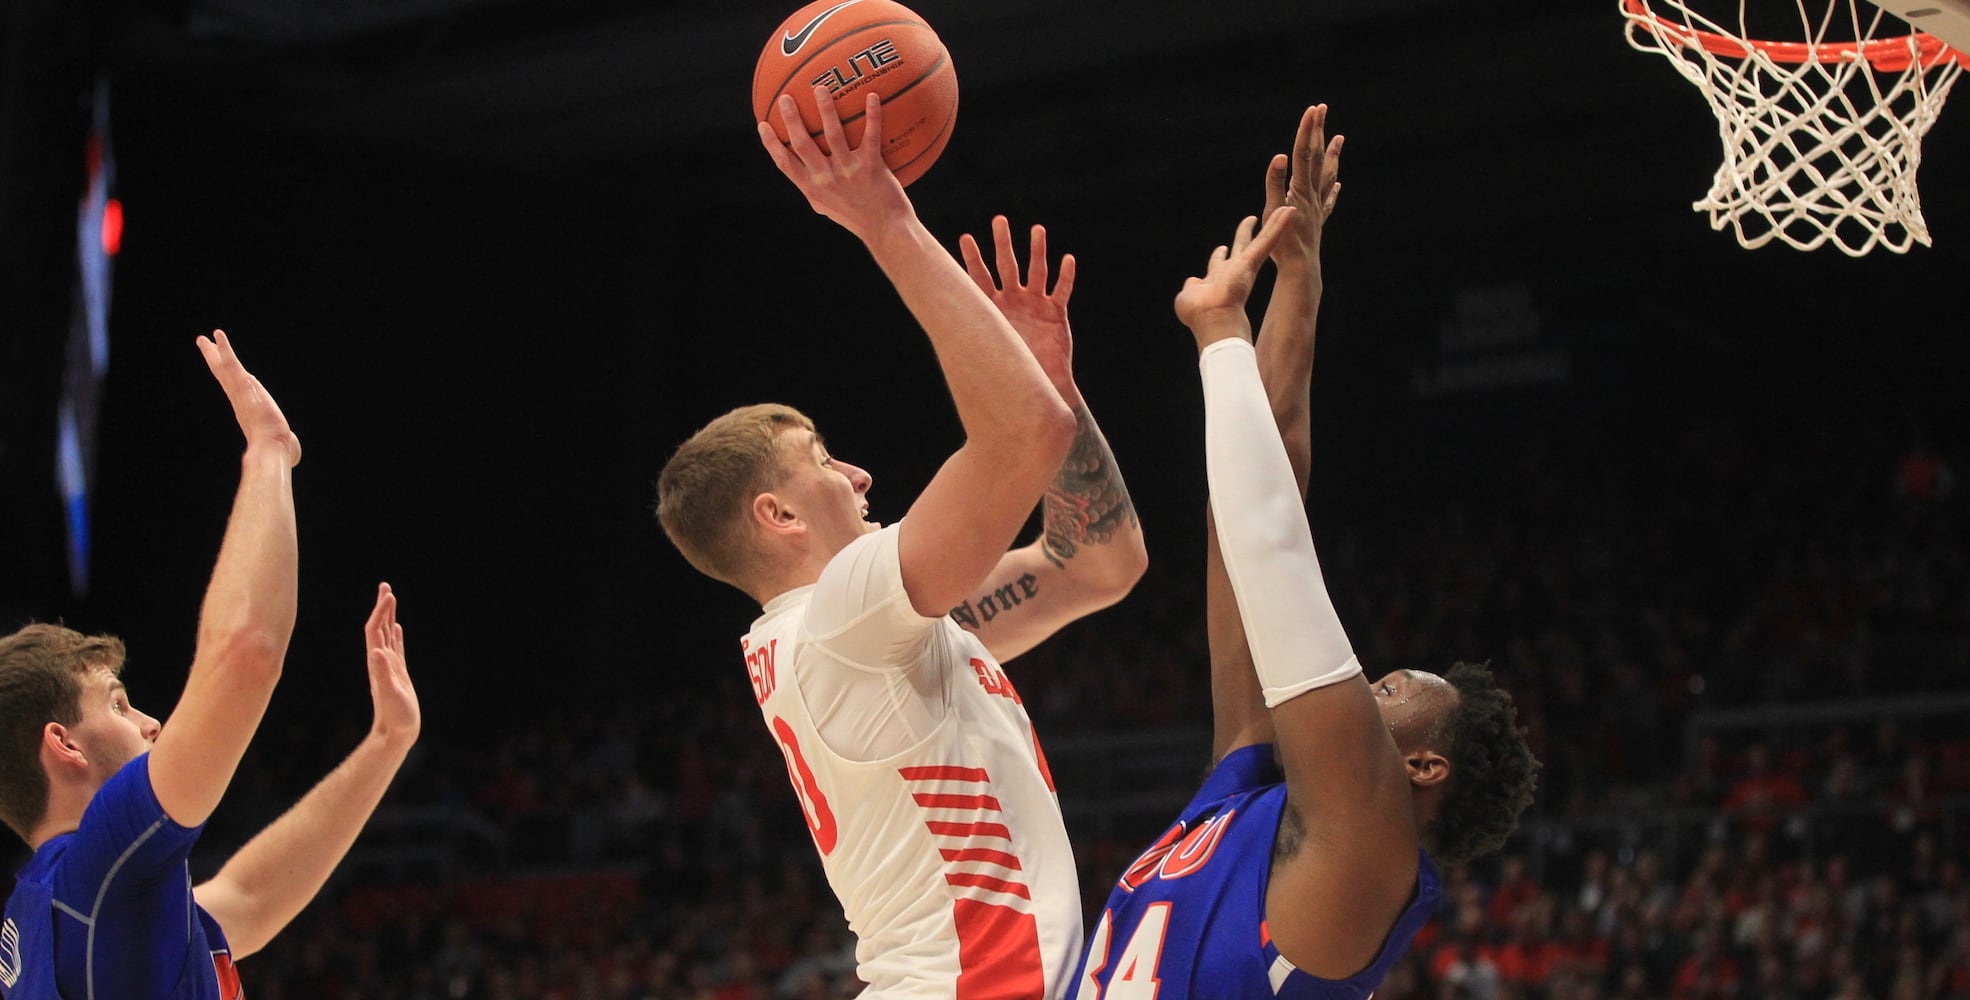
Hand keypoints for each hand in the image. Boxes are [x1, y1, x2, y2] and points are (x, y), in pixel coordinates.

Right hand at [198, 330, 300, 466]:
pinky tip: (218, 335)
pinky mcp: (243, 385)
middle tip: (204, 348)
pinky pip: (231, 364)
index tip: (223, 371)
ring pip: (224, 368)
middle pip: (224, 377)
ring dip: (215, 352)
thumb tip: (292, 456)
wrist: (271, 450)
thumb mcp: (282, 445)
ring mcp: (239, 392)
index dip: (229, 379)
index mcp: (247, 411)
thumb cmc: (278, 453)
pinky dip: (225, 349)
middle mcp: (240, 400)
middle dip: (214, 362)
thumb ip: (285, 444)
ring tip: (205, 338)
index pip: (236, 391)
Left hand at [364, 583, 419, 748]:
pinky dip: (395, 635)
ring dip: (387, 616)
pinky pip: (396, 648)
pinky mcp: (398, 674)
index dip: (380, 612)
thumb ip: (382, 674)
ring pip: (386, 635)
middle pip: (378, 627)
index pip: (375, 630)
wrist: (396, 733)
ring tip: (391, 599)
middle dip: (382, 606)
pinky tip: (397, 628)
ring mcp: (389, 667)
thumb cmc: (395, 717)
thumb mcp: (390, 694)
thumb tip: (376, 652)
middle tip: (385, 586)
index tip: (388, 594)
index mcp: (378, 662)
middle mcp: (380, 661)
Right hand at [758, 87, 911, 243]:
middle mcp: (825, 178)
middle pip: (802, 143)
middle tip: (786, 97)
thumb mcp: (827, 206)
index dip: (771, 143)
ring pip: (833, 134)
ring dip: (826, 109)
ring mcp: (847, 171)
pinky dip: (873, 114)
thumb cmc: (856, 216)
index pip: (784, 163)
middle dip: (791, 118)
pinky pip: (871, 135)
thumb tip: (802, 170)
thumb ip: (814, 187)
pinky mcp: (871, 166)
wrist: (886, 229)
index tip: (762, 124)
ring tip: (821, 89)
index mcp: (812, 187)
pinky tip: (872, 95)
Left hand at [959, 216, 1080, 407]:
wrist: (1037, 383)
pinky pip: (1061, 291)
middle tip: (998, 221)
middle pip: (1008, 265)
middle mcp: (1013, 300)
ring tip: (1036, 230)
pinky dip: (1065, 276)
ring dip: (1037, 251)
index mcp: (993, 307)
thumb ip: (965, 331)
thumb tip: (929, 319)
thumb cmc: (1007, 366)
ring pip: (1037, 272)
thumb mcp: (983, 344)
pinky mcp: (1056, 313)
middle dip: (1003, 243)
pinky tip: (1067, 259)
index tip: (965, 238)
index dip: (973, 259)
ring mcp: (1035, 304)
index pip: (980, 277)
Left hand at [1175, 208, 1296, 349]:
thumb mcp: (1189, 296)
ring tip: (1285, 208)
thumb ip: (1192, 287)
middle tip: (1251, 219)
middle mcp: (1234, 272)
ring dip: (1273, 224)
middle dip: (1245, 233)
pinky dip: (1279, 224)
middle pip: (1242, 247)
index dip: (1219, 255)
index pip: (1219, 264)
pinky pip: (1268, 239)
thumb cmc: (1199, 314)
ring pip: (1263, 240)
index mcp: (1216, 280)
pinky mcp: (1253, 261)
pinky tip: (1289, 210)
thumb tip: (1192, 282)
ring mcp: (1246, 266)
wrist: (1213, 319)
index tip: (1221, 248)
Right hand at [1263, 104, 1342, 267]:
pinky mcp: (1318, 220)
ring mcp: (1318, 207)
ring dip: (1332, 155)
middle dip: (1318, 132)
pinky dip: (1333, 189)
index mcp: (1300, 189)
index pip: (1303, 153)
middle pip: (1316, 157)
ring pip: (1327, 175)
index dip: (1308, 130)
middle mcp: (1312, 194)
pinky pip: (1328, 200)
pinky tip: (1338, 184)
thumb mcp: (1272, 211)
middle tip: (1322, 109)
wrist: (1301, 269)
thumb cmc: (1282, 244)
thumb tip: (1280, 156)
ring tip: (1339, 138)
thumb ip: (1275, 183)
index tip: (1313, 109)